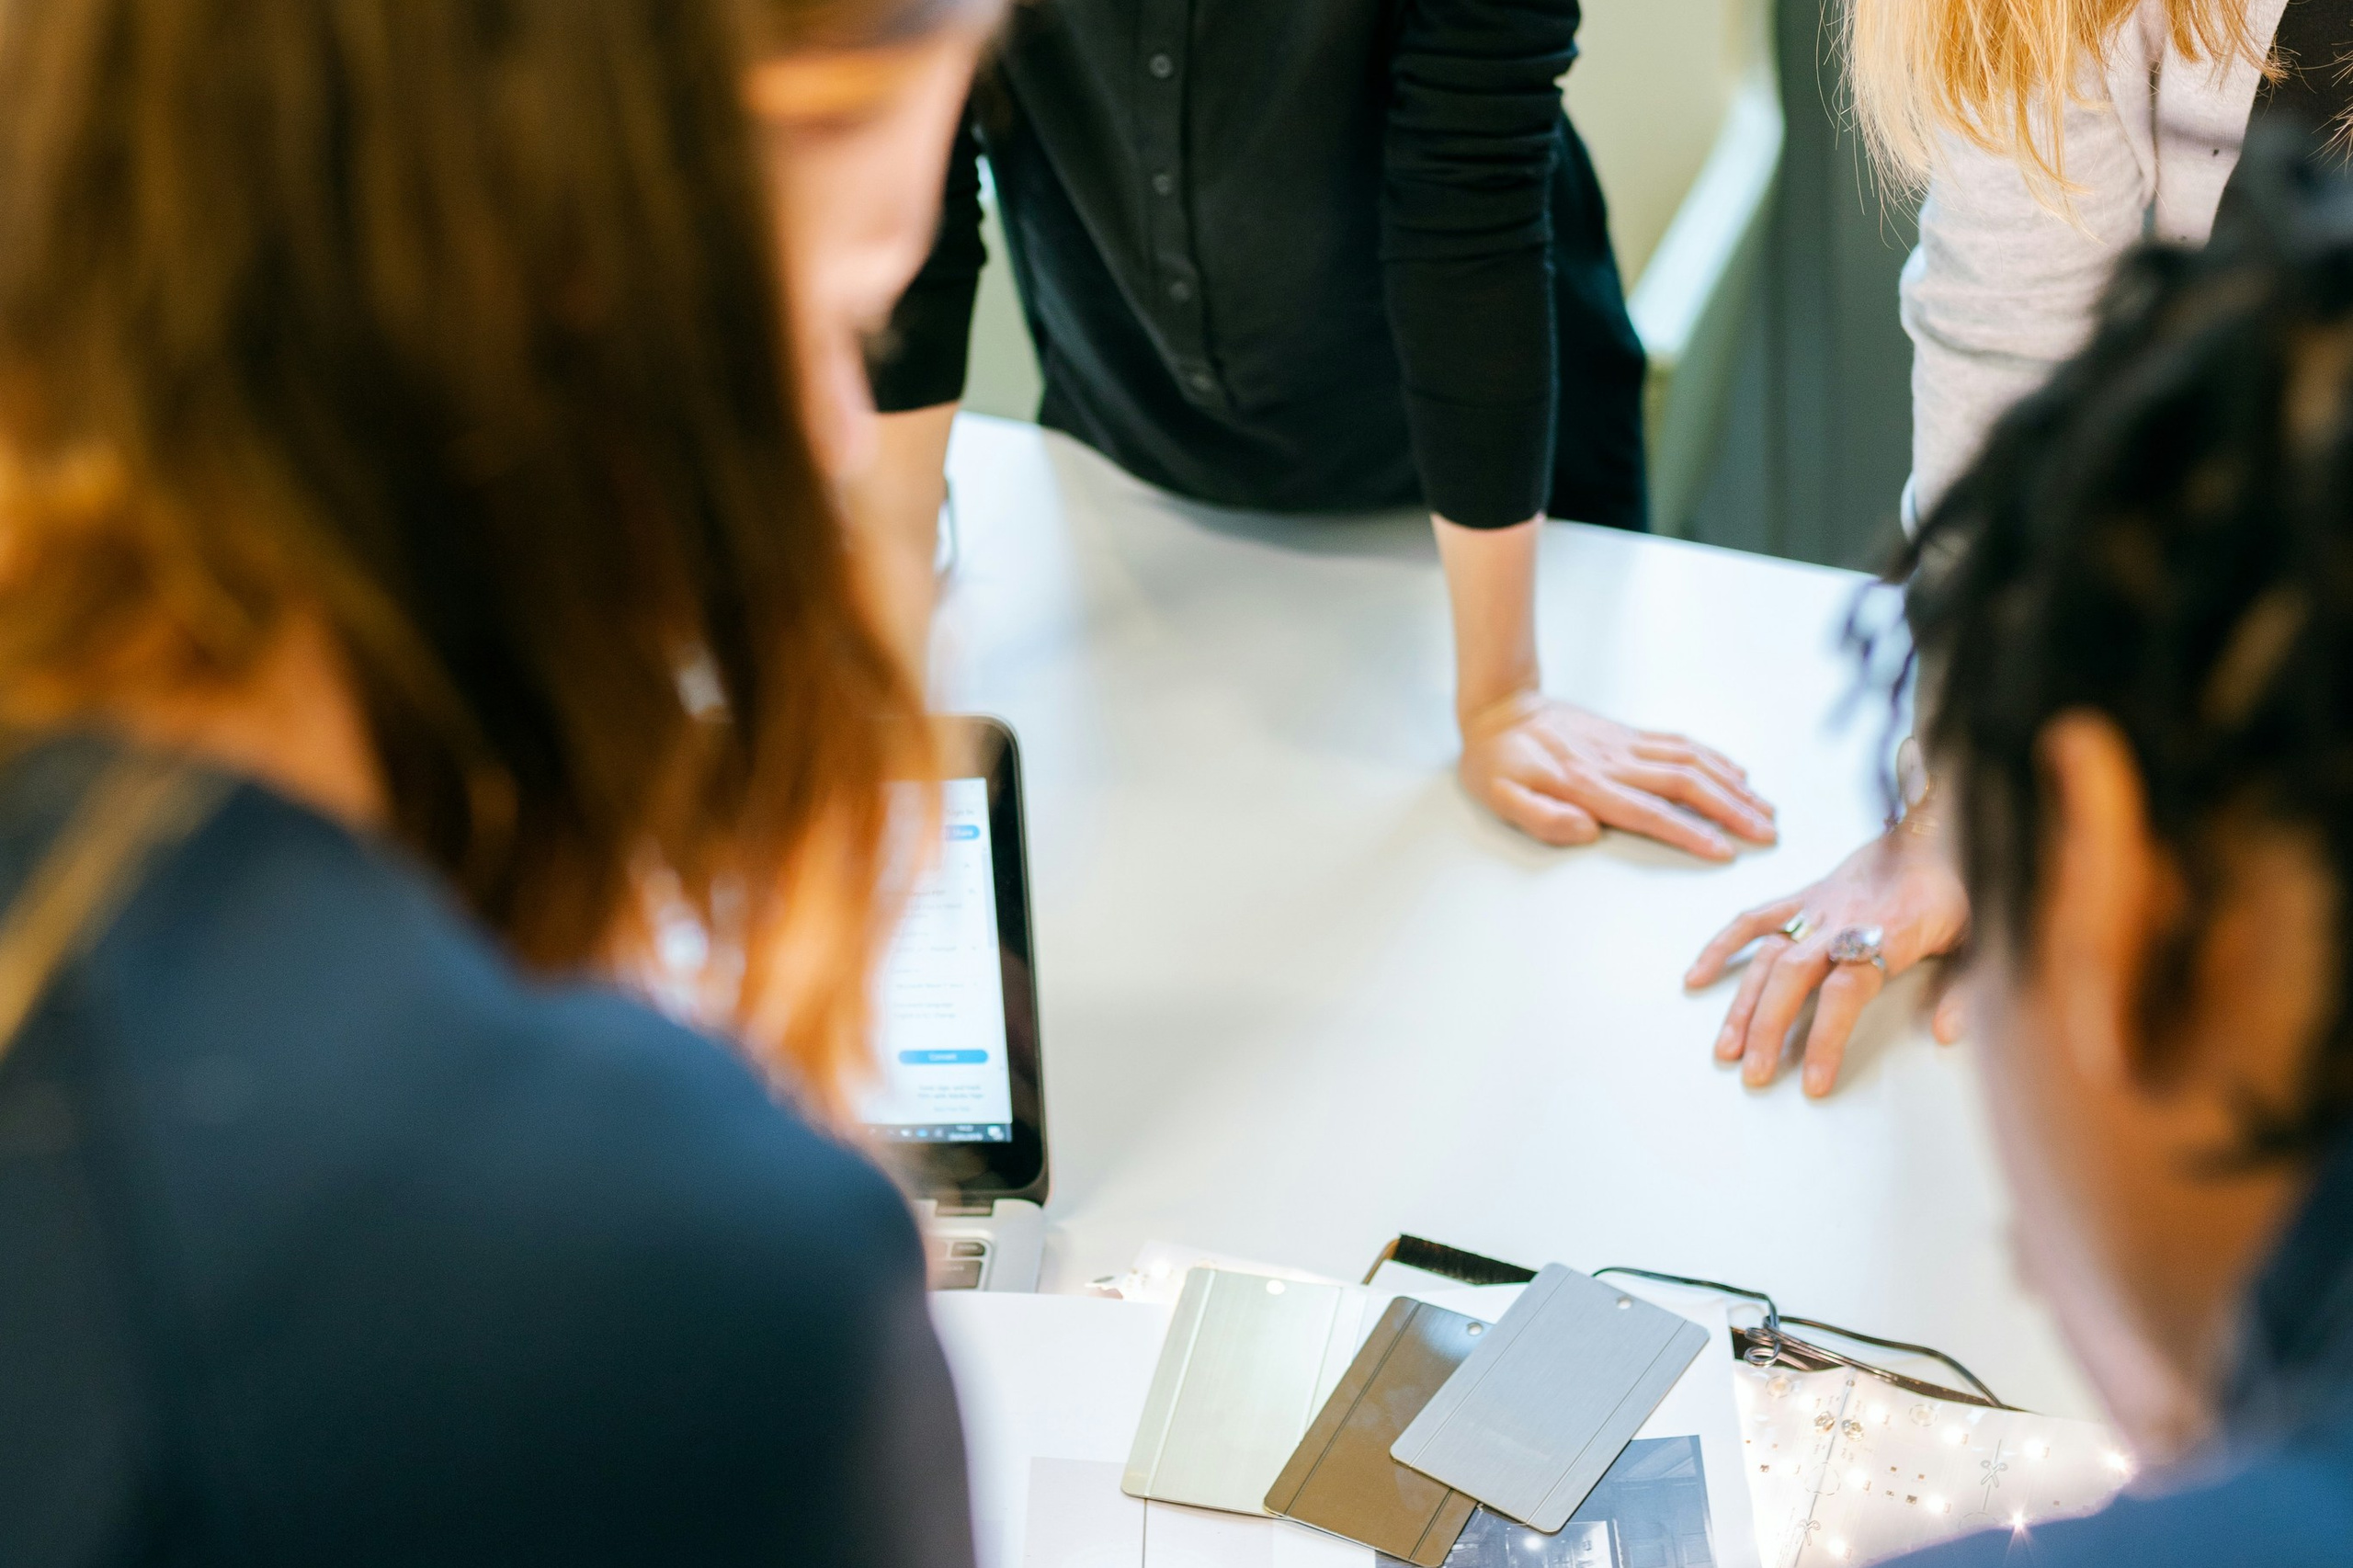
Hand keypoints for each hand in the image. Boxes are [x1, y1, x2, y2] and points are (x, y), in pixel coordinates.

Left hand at [1459, 691, 1777, 859]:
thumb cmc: (1495, 763)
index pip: (1649, 813)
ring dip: (1732, 786)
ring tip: (1766, 809)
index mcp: (1585, 785)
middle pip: (1685, 785)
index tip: (1725, 852)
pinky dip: (1714, 757)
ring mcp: (1625, 745)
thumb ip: (1542, 817)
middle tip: (1767, 834)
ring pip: (1691, 762)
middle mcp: (1614, 762)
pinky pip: (1680, 743)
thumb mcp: (1500, 799)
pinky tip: (1737, 773)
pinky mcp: (1628, 734)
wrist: (1499, 709)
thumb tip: (1588, 831)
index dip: (1690, 833)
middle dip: (1731, 811)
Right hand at [1684, 819, 1969, 1094]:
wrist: (1939, 828)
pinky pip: (1753, 919)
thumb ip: (1965, 989)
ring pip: (1768, 955)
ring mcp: (1816, 907)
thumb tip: (1947, 1034)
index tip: (1812, 1082)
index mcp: (1887, 933)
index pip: (1845, 991)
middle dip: (1767, 1027)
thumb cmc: (1960, 888)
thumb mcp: (1981, 937)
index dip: (1825, 1037)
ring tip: (1726, 1048)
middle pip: (1792, 976)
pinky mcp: (1803, 896)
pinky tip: (1697, 977)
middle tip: (1754, 1074)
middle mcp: (1842, 921)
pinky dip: (1722, 946)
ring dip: (1743, 1003)